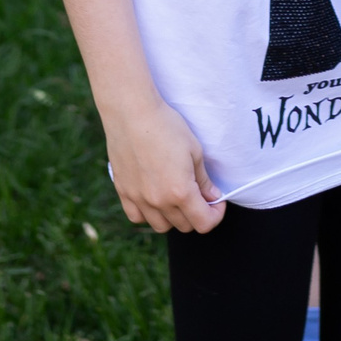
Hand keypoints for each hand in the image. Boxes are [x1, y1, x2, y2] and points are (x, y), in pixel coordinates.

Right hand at [102, 96, 226, 233]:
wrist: (132, 114)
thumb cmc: (167, 127)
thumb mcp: (195, 151)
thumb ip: (204, 180)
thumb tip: (212, 197)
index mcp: (180, 192)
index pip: (204, 223)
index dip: (216, 215)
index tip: (217, 202)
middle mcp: (159, 202)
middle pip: (184, 226)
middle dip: (197, 214)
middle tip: (200, 195)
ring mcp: (139, 200)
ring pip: (161, 226)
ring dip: (174, 217)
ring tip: (178, 197)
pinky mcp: (123, 193)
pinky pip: (137, 217)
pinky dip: (149, 214)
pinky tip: (155, 198)